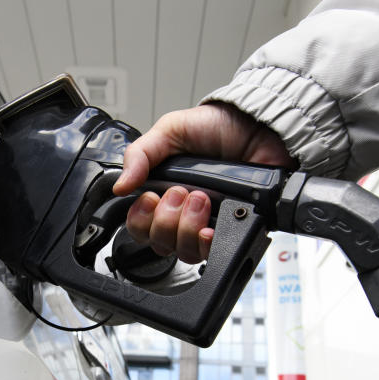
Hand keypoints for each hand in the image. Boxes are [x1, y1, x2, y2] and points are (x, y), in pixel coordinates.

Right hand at [112, 102, 294, 262]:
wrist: (259, 128)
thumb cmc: (218, 126)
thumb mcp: (170, 130)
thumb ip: (140, 154)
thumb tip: (119, 186)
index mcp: (164, 192)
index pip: (140, 225)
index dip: (140, 219)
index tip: (149, 198)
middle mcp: (184, 213)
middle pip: (160, 243)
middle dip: (166, 219)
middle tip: (181, 192)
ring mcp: (209, 224)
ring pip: (184, 252)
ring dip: (187, 227)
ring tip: (202, 199)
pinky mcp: (233, 228)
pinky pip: (213, 253)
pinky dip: (207, 243)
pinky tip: (209, 228)